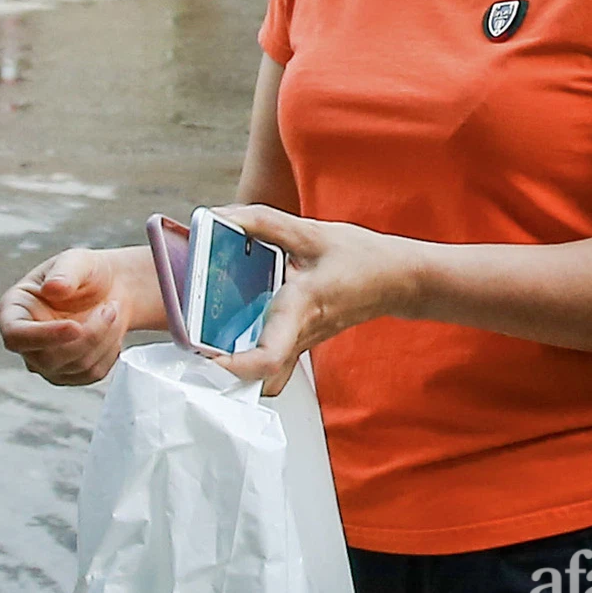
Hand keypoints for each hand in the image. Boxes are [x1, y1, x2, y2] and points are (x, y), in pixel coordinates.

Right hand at [0, 249, 132, 385]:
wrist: (110, 290)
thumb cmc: (86, 272)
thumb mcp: (76, 261)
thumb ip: (64, 272)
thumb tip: (52, 288)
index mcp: (13, 310)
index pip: (15, 336)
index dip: (43, 336)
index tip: (76, 326)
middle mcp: (24, 341)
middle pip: (48, 358)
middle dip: (88, 335)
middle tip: (110, 308)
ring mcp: (44, 362)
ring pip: (75, 366)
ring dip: (104, 339)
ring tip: (111, 311)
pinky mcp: (68, 375)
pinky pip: (92, 374)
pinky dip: (109, 352)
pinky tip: (109, 331)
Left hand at [210, 205, 421, 395]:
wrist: (400, 281)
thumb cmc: (362, 257)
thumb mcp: (311, 232)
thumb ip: (262, 222)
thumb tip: (218, 216)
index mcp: (302, 305)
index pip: (269, 354)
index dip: (236, 366)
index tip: (207, 358)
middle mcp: (301, 332)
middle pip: (260, 375)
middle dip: (223, 371)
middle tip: (191, 352)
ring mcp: (303, 343)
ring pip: (267, 375)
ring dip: (236, 370)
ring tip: (204, 346)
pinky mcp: (304, 342)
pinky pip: (274, 364)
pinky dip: (251, 361)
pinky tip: (231, 338)